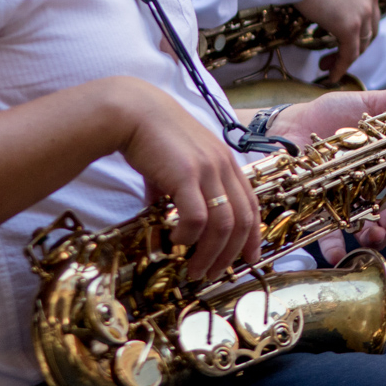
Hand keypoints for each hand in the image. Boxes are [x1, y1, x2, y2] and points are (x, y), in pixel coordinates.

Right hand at [121, 86, 259, 280]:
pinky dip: (189, 236)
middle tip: (215, 274)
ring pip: (223, 224)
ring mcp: (207, 169)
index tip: (249, 258)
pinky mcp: (186, 174)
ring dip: (211, 254)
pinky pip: (196, 217)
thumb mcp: (176, 162)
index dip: (253, 235)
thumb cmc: (151, 135)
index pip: (251, 204)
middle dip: (231, 253)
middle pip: (241, 220)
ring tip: (196, 270)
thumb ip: (178, 188)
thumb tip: (164, 214)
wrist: (133, 112)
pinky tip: (177, 242)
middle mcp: (222, 165)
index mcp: (226, 161)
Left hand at [272, 76, 385, 261]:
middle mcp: (375, 192)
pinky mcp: (322, 212)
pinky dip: (335, 249)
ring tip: (373, 235)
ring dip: (377, 240)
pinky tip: (336, 253)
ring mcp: (350, 205)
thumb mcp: (370, 104)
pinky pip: (331, 237)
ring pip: (371, 232)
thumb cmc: (335, 114)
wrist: (293, 123)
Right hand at [298, 0, 385, 80]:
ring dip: (346, 57)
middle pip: (372, 26)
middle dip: (358, 43)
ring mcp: (362, 11)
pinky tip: (332, 74)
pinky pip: (349, 53)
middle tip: (340, 53)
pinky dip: (341, 66)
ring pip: (360, 42)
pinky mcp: (349, 26)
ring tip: (327, 65)